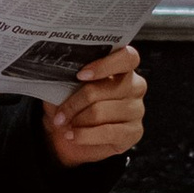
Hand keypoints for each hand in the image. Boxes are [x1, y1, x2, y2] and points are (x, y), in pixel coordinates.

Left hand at [44, 41, 145, 168]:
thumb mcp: (65, 86)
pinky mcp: (134, 132)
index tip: (81, 75)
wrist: (70, 133)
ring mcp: (137, 109)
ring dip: (77, 120)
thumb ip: (69, 75)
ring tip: (64, 124)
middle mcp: (135, 86)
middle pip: (106, 88)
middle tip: (60, 113)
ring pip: (102, 111)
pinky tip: (72, 135)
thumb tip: (56, 71)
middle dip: (76, 102)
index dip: (105, 65)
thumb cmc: (71, 104)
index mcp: (122, 67)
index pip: (127, 57)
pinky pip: (108, 132)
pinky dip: (85, 135)